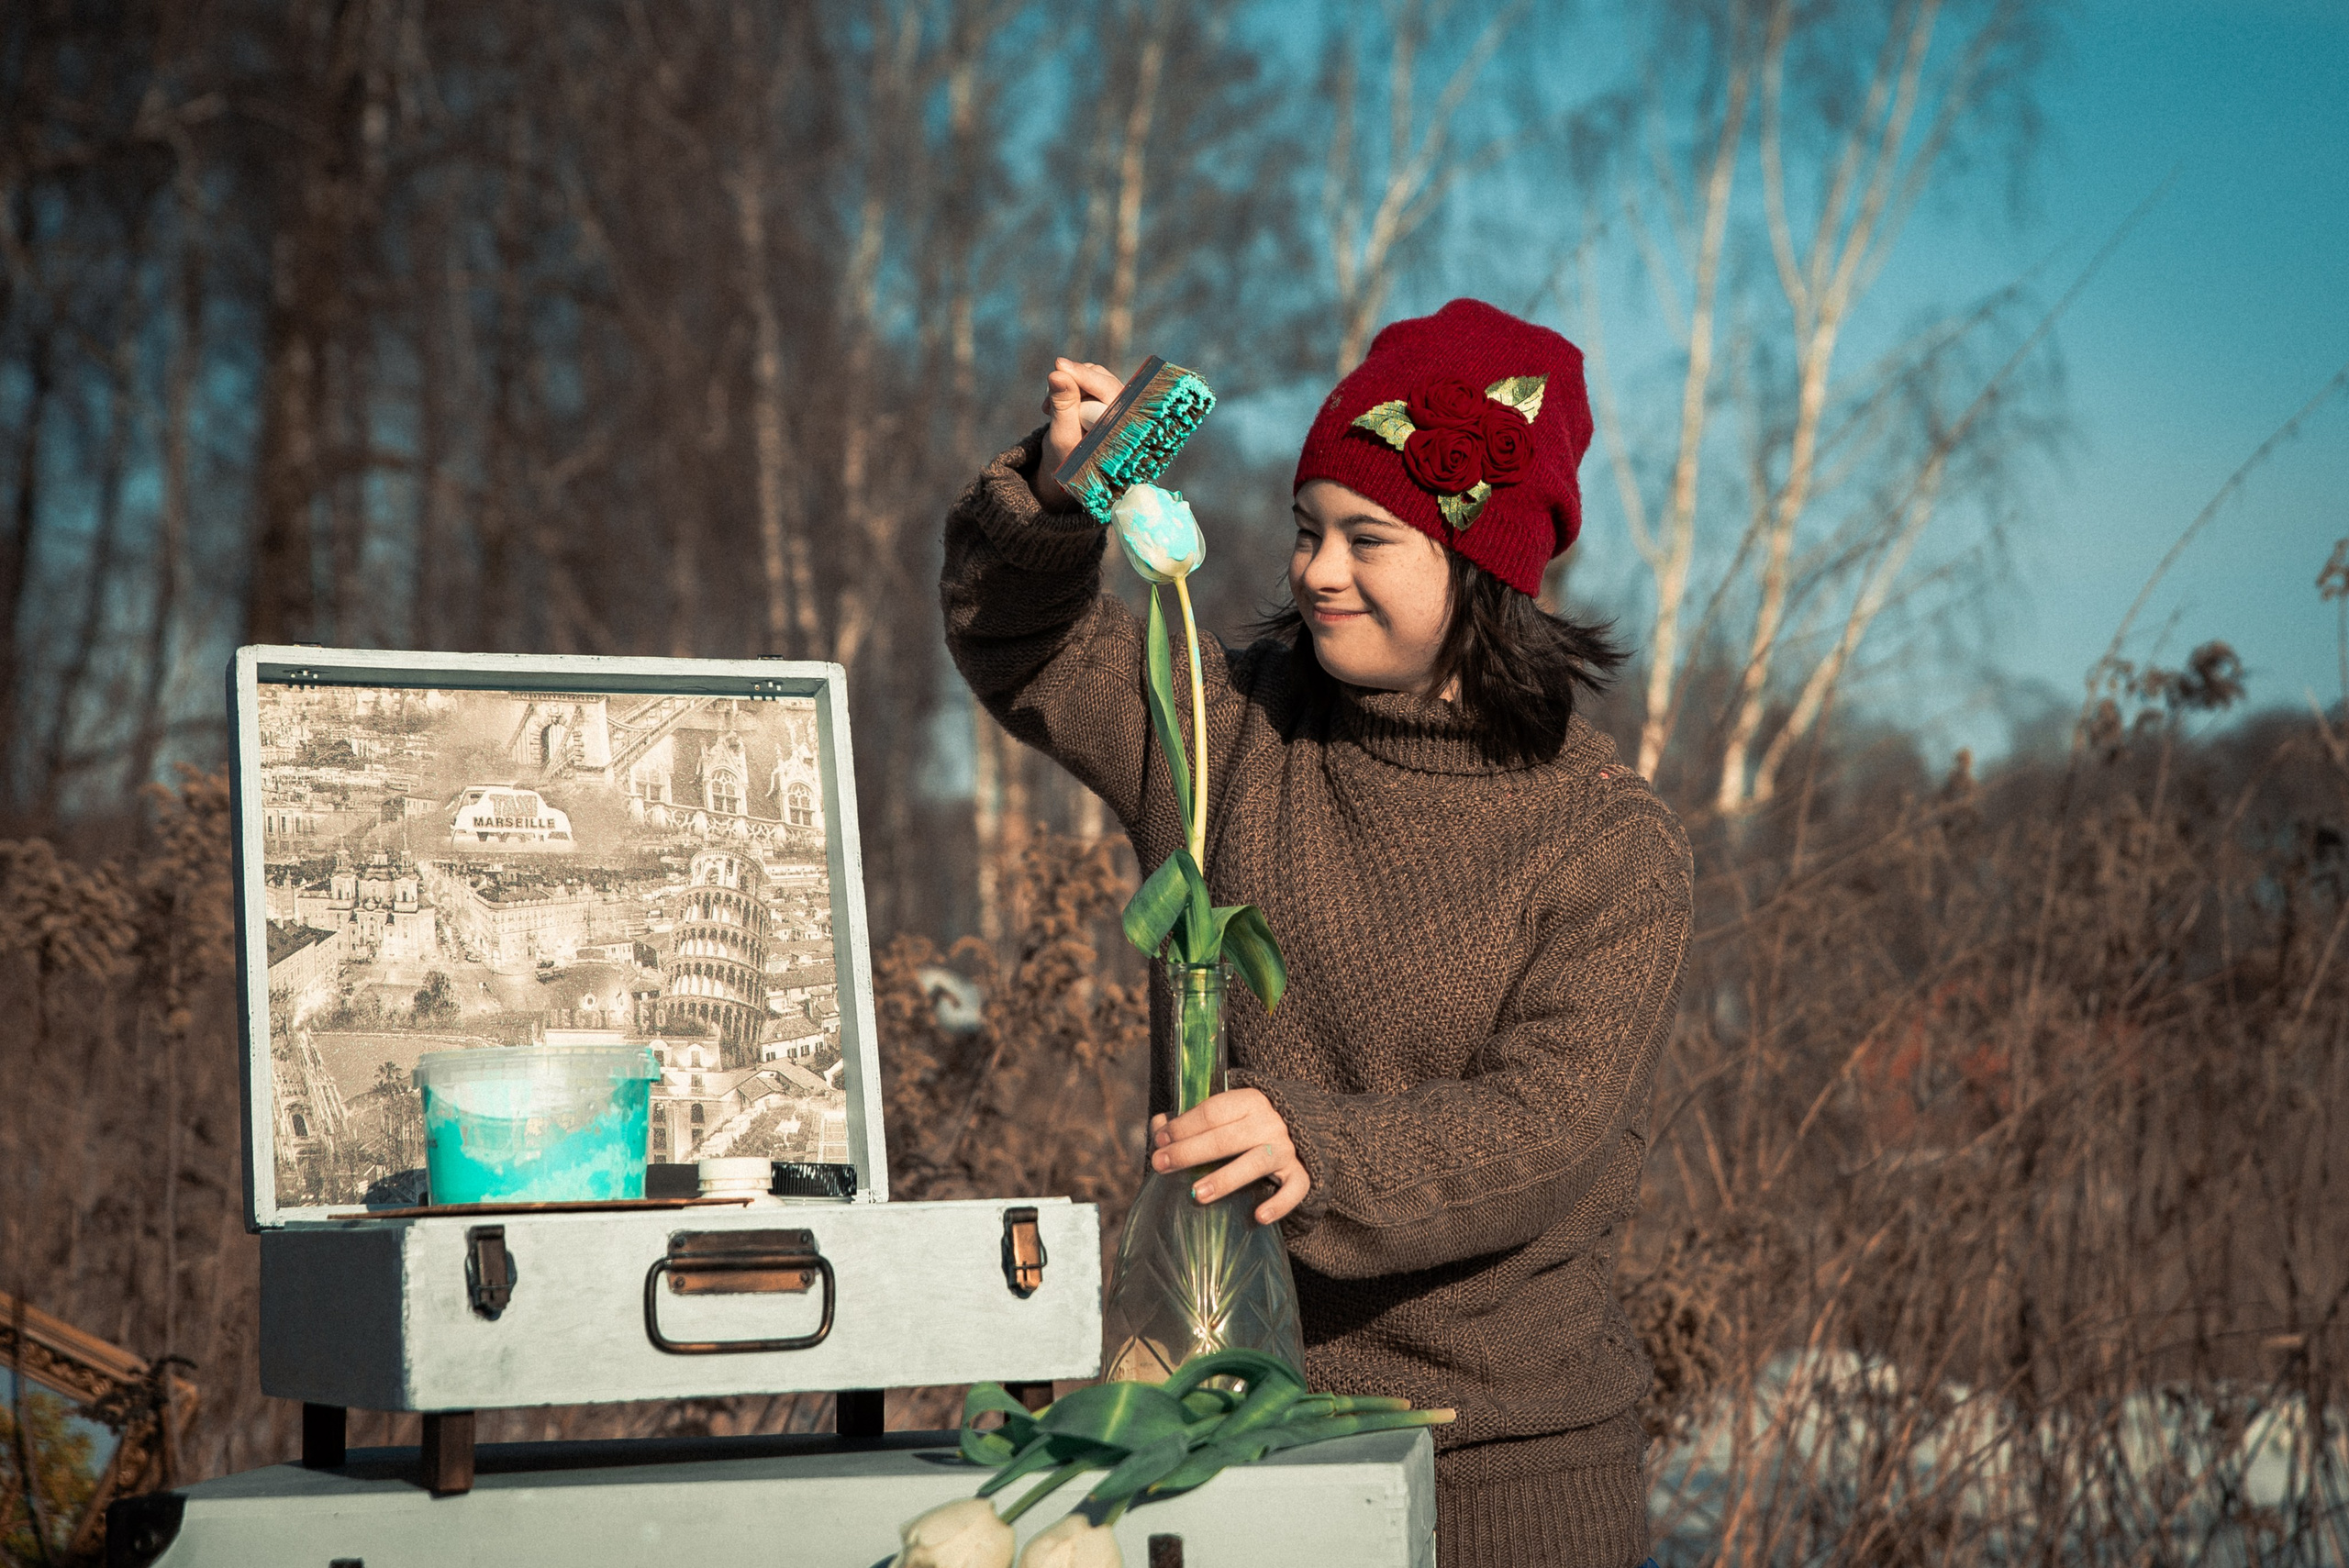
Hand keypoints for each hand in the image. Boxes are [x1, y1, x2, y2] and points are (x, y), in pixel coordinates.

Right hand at [1032, 357, 1127, 510]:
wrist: (1068, 468)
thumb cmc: (1066, 458)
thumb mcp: (1061, 436)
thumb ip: (1063, 405)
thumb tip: (1057, 373)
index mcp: (1122, 427)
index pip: (1107, 390)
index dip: (1083, 376)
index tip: (1059, 365)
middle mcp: (1128, 413)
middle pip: (1102, 378)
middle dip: (1072, 380)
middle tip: (1047, 401)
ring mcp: (1122, 405)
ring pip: (1096, 376)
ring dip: (1070, 384)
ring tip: (1049, 408)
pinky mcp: (1111, 400)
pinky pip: (1092, 380)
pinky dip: (1072, 386)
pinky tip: (1057, 405)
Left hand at [1150, 1088, 1310, 1225]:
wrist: (1303, 1129)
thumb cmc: (1248, 1124)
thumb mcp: (1226, 1113)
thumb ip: (1191, 1118)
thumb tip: (1157, 1124)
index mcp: (1250, 1101)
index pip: (1212, 1112)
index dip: (1183, 1126)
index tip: (1159, 1140)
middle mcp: (1270, 1123)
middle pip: (1225, 1139)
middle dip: (1189, 1152)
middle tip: (1160, 1165)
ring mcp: (1287, 1150)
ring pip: (1255, 1164)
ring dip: (1225, 1179)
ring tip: (1196, 1194)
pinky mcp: (1301, 1174)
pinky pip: (1294, 1190)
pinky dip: (1279, 1204)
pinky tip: (1258, 1216)